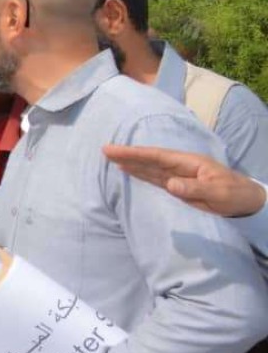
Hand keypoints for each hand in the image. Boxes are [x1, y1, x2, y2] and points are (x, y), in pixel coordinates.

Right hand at [103, 144, 266, 217]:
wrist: (247, 202)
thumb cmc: (235, 195)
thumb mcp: (218, 193)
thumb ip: (194, 189)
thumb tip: (169, 184)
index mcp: (189, 163)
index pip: (157, 156)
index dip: (136, 153)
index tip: (116, 151)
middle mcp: (180, 167)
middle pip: (150, 159)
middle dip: (128, 155)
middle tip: (105, 150)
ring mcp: (178, 176)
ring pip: (150, 168)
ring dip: (131, 163)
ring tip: (111, 158)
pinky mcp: (177, 187)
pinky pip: (154, 179)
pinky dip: (140, 174)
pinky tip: (128, 170)